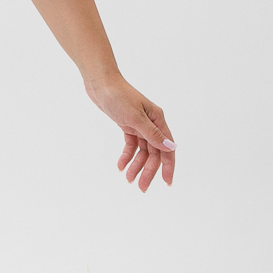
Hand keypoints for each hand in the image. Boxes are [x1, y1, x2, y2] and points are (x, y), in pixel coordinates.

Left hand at [85, 74, 175, 191]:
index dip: (168, 166)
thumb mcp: (135, 117)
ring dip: (136, 166)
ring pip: (142, 151)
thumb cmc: (119, 96)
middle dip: (149, 171)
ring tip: (129, 179)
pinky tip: (121, 166)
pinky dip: (127, 156)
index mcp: (158, 120)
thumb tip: (171, 147)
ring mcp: (139, 125)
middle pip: (154, 153)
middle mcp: (151, 123)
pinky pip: (131, 145)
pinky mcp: (127, 125)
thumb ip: (152, 134)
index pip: (167, 148)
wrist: (100, 84)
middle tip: (141, 188)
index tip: (167, 183)